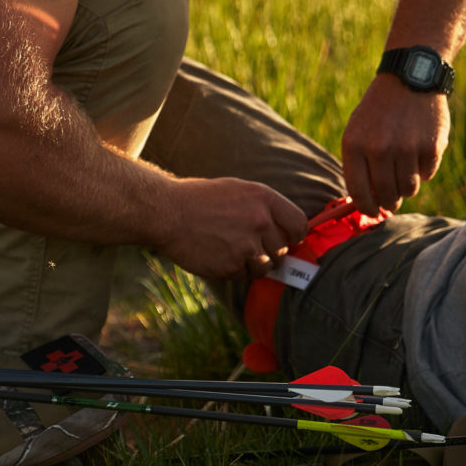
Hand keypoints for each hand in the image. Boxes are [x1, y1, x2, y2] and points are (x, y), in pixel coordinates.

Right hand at [154, 177, 307, 281]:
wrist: (167, 212)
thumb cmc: (198, 199)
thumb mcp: (236, 190)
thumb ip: (262, 208)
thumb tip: (284, 229)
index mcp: (263, 198)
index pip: (299, 223)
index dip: (296, 235)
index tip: (290, 240)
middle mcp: (260, 221)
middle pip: (282, 249)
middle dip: (270, 252)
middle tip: (250, 248)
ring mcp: (246, 245)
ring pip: (265, 267)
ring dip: (253, 264)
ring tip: (232, 251)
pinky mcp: (231, 265)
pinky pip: (243, 275)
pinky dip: (232, 270)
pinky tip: (217, 255)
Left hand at [340, 76, 450, 213]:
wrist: (410, 78)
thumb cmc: (380, 110)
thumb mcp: (358, 130)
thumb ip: (358, 164)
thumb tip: (366, 201)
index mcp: (355, 145)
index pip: (359, 191)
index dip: (367, 208)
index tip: (372, 212)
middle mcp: (379, 148)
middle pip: (386, 195)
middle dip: (389, 202)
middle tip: (392, 201)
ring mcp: (406, 148)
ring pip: (409, 189)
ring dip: (407, 187)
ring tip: (405, 170)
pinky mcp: (431, 147)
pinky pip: (427, 175)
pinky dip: (424, 170)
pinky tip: (419, 151)